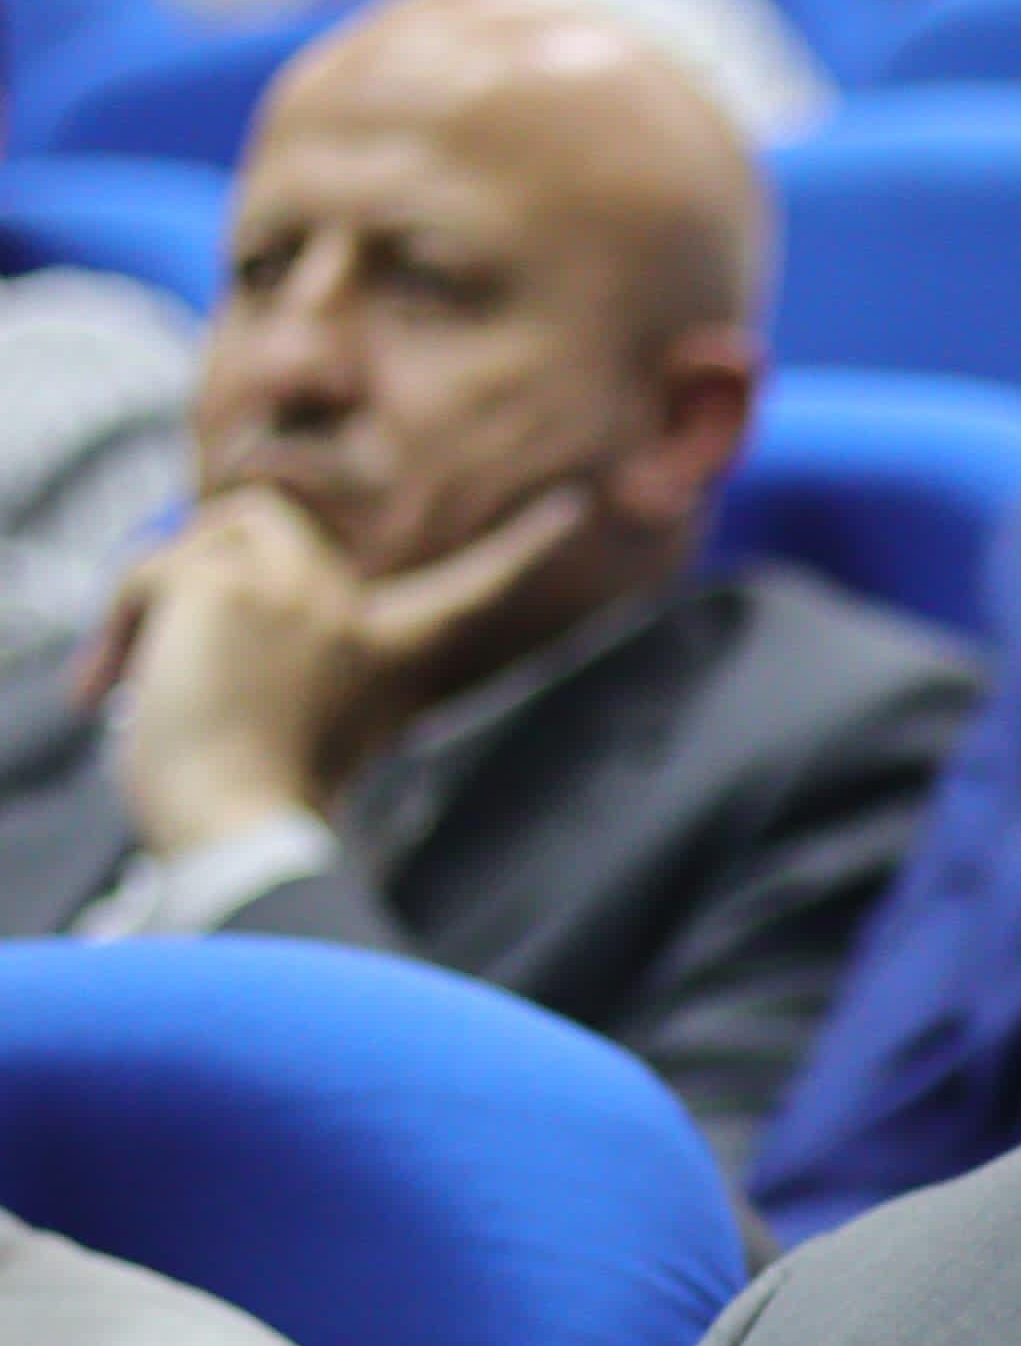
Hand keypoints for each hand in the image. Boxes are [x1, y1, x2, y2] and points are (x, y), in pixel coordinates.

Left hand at [79, 481, 588, 858]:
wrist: (231, 838)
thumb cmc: (239, 812)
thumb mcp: (289, 728)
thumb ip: (283, 656)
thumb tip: (199, 589)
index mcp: (388, 659)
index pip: (467, 591)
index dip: (524, 550)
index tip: (578, 506)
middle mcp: (357, 615)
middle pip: (265, 527)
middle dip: (193, 578)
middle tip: (150, 668)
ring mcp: (301, 590)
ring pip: (202, 536)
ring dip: (149, 603)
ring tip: (137, 685)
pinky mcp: (235, 581)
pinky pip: (154, 567)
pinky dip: (123, 622)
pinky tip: (117, 685)